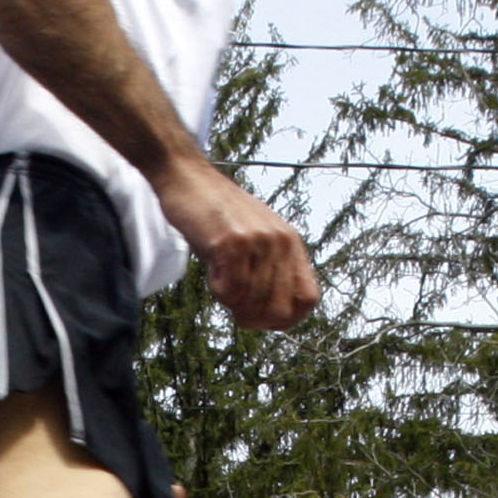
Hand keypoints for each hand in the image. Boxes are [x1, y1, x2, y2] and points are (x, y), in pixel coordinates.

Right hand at [156, 161, 319, 331]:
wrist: (189, 178)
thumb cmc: (217, 213)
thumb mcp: (257, 237)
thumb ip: (270, 268)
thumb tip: (271, 313)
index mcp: (292, 243)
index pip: (308, 299)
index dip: (287, 319)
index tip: (264, 319)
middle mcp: (281, 242)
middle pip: (280, 309)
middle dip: (255, 319)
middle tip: (236, 309)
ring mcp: (257, 242)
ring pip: (253, 303)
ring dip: (232, 303)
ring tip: (221, 281)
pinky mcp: (230, 243)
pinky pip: (229, 291)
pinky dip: (217, 290)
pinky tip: (212, 271)